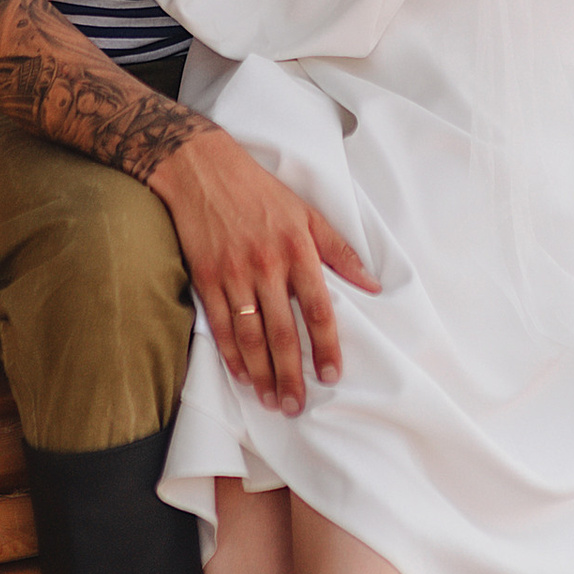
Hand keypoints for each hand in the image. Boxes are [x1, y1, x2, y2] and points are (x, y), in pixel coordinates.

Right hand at [153, 123, 376, 415]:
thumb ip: (339, 251)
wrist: (200, 168)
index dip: (325, 345)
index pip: (317, 308)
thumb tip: (373, 284)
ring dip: (262, 372)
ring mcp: (233, 273)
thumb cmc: (258, 190)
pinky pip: (220, 324)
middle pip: (282, 331)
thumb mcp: (306, 212)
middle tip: (297, 405)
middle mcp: (266, 264)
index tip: (331, 374)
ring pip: (250, 335)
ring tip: (272, 399)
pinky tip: (242, 374)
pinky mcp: (206, 277)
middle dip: (291, 373)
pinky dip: (231, 353)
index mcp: (297, 248)